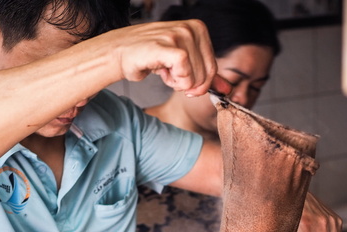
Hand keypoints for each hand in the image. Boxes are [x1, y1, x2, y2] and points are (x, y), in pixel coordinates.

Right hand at [112, 20, 230, 96]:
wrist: (119, 53)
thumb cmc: (149, 57)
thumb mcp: (183, 63)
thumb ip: (206, 75)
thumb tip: (227, 89)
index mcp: (198, 29)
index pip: (213, 69)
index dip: (199, 83)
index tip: (183, 80)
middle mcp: (191, 28)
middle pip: (205, 76)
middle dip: (188, 85)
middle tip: (171, 74)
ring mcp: (179, 34)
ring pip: (195, 78)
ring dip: (177, 82)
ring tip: (163, 70)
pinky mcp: (168, 46)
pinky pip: (185, 74)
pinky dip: (174, 81)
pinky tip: (161, 72)